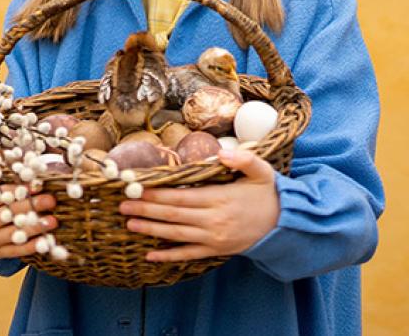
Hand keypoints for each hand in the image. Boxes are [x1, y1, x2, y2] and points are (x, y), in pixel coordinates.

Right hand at [0, 171, 58, 258]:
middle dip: (32, 207)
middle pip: (11, 214)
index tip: (35, 185)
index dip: (18, 190)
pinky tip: (46, 241)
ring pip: (16, 234)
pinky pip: (16, 251)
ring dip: (36, 228)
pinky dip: (32, 247)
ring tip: (53, 221)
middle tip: (51, 200)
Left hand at [118, 148, 279, 261]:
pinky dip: (169, 255)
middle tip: (123, 205)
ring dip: (151, 229)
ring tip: (130, 224)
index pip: (181, 196)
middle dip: (146, 209)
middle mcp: (214, 220)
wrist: (285, 225)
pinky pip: (188, 254)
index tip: (137, 188)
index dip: (157, 193)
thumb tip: (222, 152)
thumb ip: (243, 159)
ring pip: (176, 234)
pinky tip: (151, 255)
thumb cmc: (269, 194)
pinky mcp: (216, 250)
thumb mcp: (261, 171)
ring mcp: (214, 238)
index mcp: (220, 198)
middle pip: (173, 214)